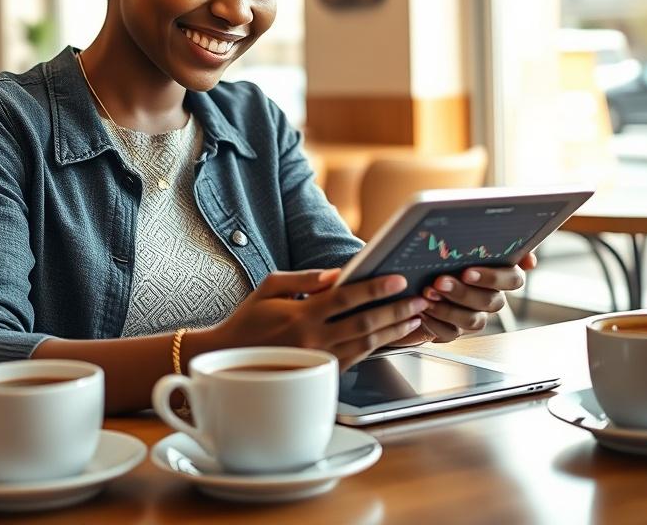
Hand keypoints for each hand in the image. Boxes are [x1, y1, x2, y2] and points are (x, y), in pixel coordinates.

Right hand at [208, 269, 428, 368]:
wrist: (228, 358)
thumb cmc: (249, 319)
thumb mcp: (271, 287)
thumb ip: (306, 278)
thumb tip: (339, 273)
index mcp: (301, 315)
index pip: (347, 299)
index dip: (376, 289)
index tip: (398, 280)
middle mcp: (313, 340)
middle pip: (364, 323)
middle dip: (395, 311)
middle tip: (419, 301)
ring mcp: (318, 360)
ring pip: (365, 345)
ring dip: (393, 331)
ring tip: (414, 319)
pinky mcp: (320, 373)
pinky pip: (355, 359)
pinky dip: (377, 347)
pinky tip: (391, 337)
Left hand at [393, 253, 534, 346]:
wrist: (420, 278)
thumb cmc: (448, 256)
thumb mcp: (464, 243)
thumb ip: (492, 244)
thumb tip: (528, 259)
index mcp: (501, 275)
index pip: (512, 280)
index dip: (492, 278)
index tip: (468, 272)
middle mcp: (491, 298)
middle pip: (491, 301)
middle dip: (463, 292)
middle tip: (440, 282)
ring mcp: (475, 316)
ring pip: (473, 320)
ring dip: (449, 308)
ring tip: (428, 294)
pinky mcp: (455, 330)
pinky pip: (451, 333)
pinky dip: (435, 322)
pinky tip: (421, 311)